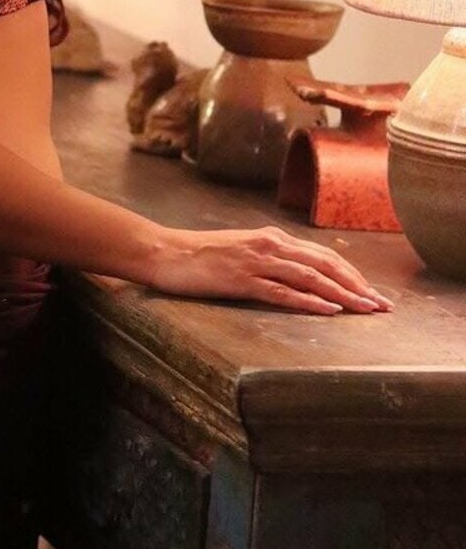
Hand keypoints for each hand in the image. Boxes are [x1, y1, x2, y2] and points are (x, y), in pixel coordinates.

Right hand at [149, 225, 393, 314]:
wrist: (166, 252)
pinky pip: (282, 292)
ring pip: (309, 277)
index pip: (322, 255)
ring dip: (342, 294)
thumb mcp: (242, 250)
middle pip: (324, 264)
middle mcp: (269, 244)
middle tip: (382, 305)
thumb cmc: (201, 255)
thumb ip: (270, 258)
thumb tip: (298, 274)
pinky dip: (308, 301)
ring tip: (366, 309)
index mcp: (271, 237)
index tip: (372, 292)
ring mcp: (256, 261)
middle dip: (357, 284)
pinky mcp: (241, 280)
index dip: (351, 273)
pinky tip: (328, 311)